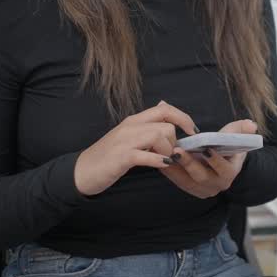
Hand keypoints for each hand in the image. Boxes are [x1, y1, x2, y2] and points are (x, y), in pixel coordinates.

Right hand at [73, 101, 198, 196]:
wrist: (82, 171)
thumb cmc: (109, 156)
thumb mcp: (128, 135)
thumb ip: (146, 123)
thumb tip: (164, 106)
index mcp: (134, 120)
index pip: (165, 109)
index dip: (184, 118)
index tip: (193, 132)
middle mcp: (130, 126)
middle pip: (166, 124)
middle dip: (175, 140)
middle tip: (171, 154)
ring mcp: (125, 141)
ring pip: (158, 135)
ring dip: (168, 150)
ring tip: (165, 161)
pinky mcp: (121, 157)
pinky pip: (146, 154)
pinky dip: (159, 159)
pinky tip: (164, 165)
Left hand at [159, 119, 256, 198]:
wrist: (217, 163)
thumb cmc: (226, 147)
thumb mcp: (235, 137)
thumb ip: (241, 130)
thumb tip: (252, 124)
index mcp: (229, 173)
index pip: (224, 169)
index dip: (215, 160)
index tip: (206, 148)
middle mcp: (216, 185)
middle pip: (201, 176)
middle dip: (189, 163)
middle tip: (177, 150)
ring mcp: (201, 189)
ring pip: (185, 180)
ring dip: (174, 167)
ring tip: (165, 153)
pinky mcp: (188, 188)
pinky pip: (176, 180)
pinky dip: (168, 169)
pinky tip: (159, 157)